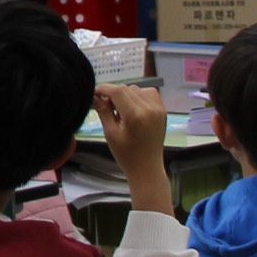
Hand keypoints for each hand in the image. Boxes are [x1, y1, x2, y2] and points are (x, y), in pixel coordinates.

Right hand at [96, 85, 174, 217]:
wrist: (147, 168)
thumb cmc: (126, 155)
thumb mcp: (110, 133)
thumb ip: (103, 111)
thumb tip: (94, 96)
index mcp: (135, 116)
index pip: (117, 91)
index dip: (104, 88)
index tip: (95, 93)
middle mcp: (149, 109)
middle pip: (126, 88)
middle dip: (114, 93)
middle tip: (106, 106)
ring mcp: (158, 109)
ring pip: (137, 90)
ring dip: (126, 95)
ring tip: (121, 110)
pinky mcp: (162, 111)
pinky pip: (149, 93)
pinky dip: (139, 96)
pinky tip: (133, 107)